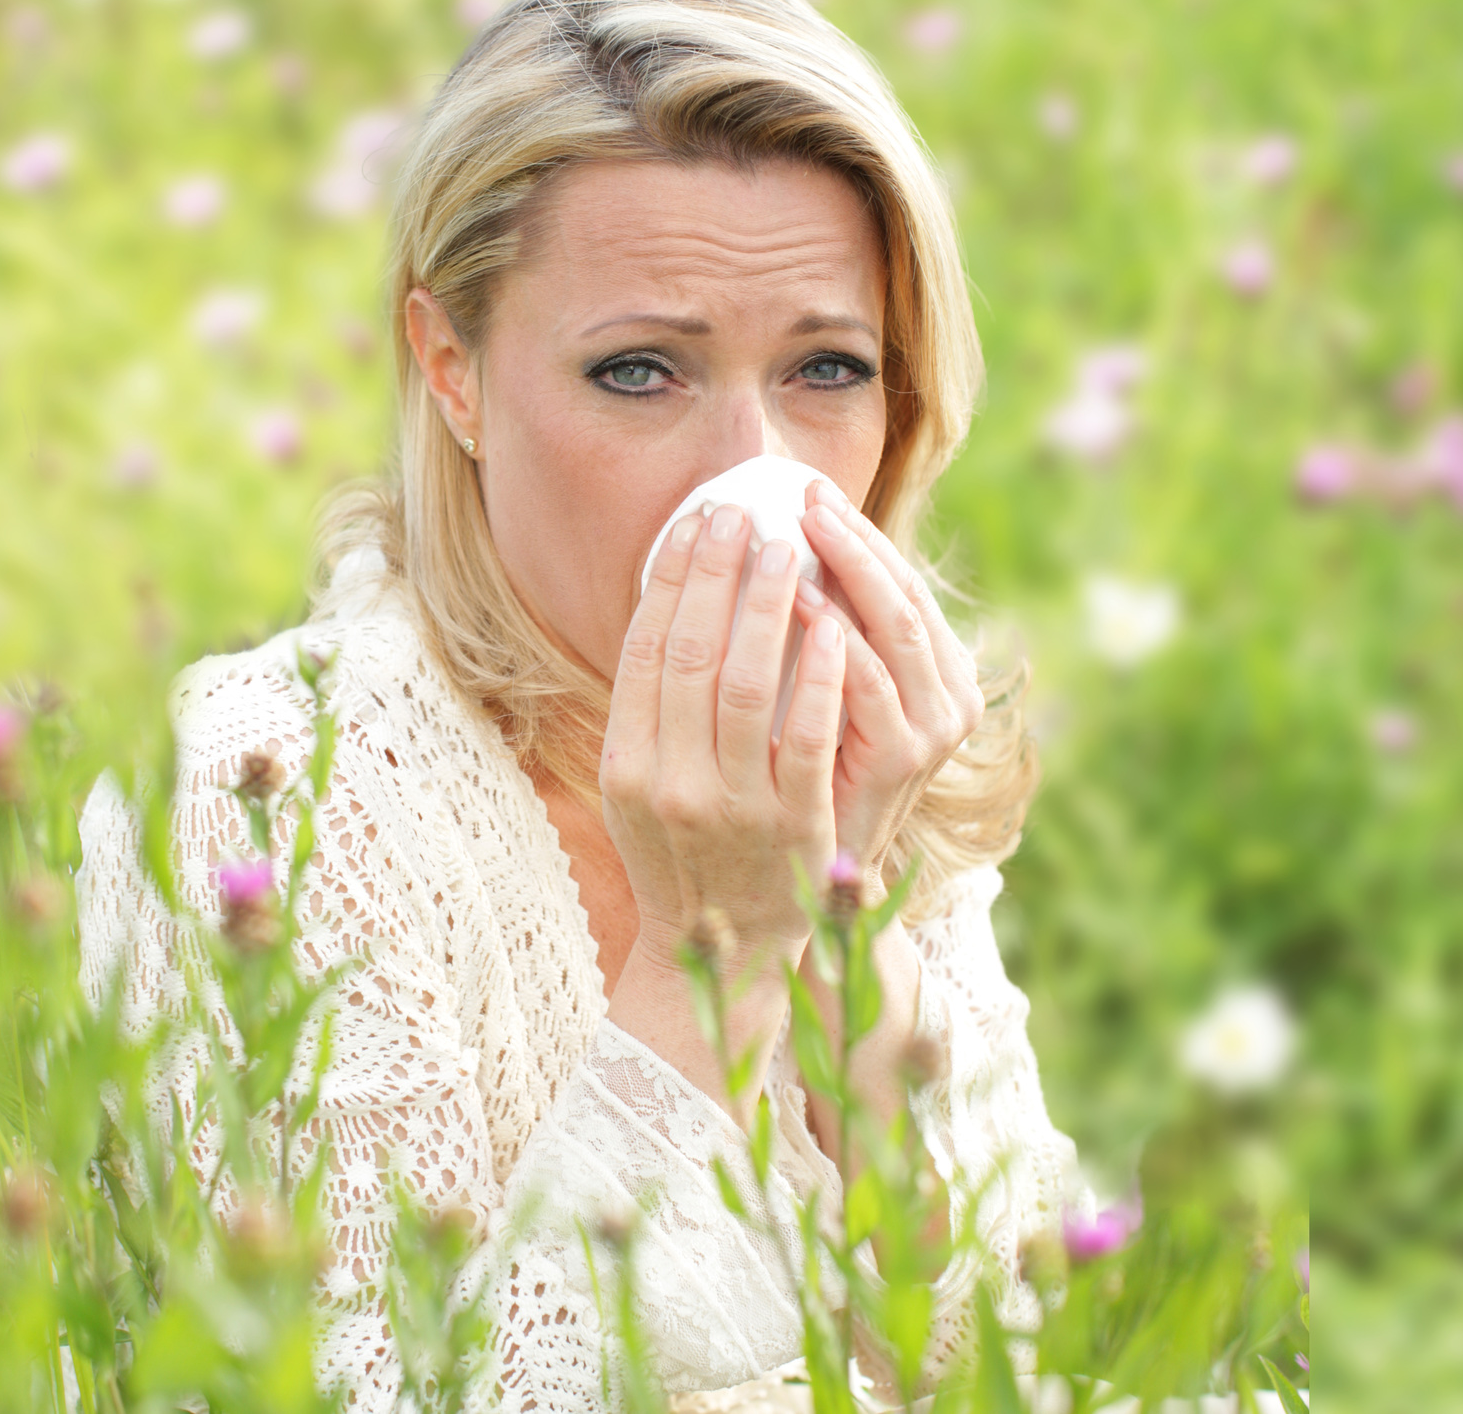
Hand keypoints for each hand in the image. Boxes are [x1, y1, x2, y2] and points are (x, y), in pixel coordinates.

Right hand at [600, 503, 849, 965]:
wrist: (724, 950)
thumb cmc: (688, 847)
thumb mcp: (646, 783)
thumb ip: (653, 707)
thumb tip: (675, 598)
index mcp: (628, 766)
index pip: (643, 652)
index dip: (671, 581)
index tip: (697, 523)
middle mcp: (671, 786)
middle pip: (691, 657)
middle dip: (718, 577)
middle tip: (744, 514)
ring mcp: (734, 808)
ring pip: (747, 689)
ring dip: (768, 610)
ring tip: (789, 549)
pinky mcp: (795, 827)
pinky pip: (807, 739)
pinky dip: (819, 677)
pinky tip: (834, 624)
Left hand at [791, 481, 986, 902]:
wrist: (796, 889)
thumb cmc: (800, 787)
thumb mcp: (824, 707)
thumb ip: (824, 641)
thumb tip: (774, 552)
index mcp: (939, 674)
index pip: (903, 583)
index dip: (860, 534)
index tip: (811, 491)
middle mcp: (949, 698)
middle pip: (906, 594)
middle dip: (856, 539)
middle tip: (807, 495)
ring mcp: (931, 730)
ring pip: (896, 627)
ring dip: (846, 572)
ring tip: (795, 531)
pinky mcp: (900, 761)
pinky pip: (866, 683)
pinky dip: (831, 636)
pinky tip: (791, 601)